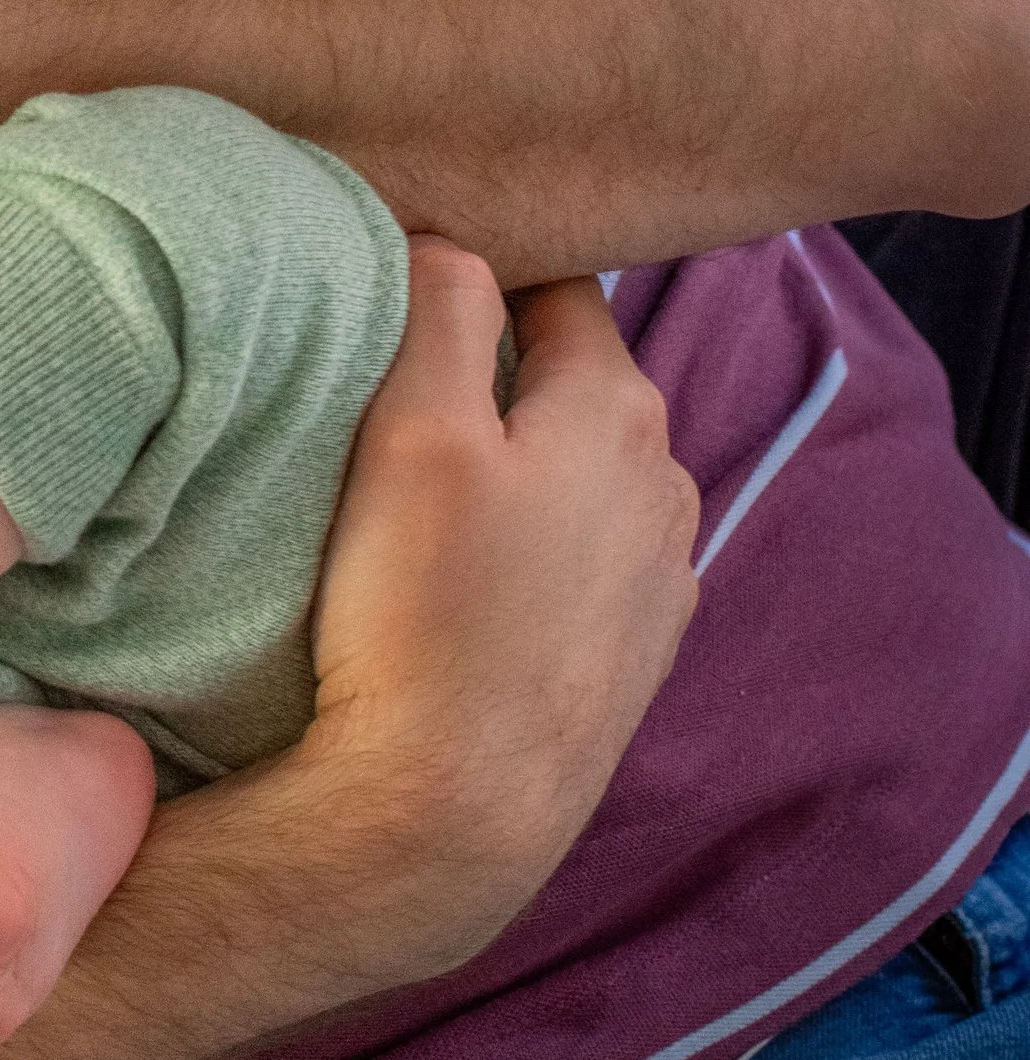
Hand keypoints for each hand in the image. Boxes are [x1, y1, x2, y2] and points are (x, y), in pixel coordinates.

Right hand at [295, 240, 698, 970]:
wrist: (450, 820)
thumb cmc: (422, 615)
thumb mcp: (411, 428)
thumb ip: (437, 305)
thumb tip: (452, 239)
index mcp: (619, 408)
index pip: (556, 287)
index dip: (477, 273)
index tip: (398, 291)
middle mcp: (667, 482)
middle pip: (572, 380)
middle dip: (498, 369)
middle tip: (392, 386)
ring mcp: (661, 578)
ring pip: (581, 472)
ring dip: (520, 463)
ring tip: (426, 492)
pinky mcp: (636, 657)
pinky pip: (583, 557)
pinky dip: (535, 546)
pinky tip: (471, 581)